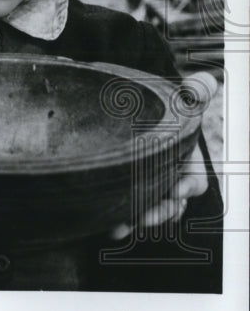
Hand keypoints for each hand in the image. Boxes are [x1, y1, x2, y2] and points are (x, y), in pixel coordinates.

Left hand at [110, 72, 216, 239]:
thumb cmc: (155, 103)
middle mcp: (167, 177)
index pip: (194, 182)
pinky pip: (124, 209)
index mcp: (184, 161)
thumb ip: (194, 90)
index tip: (177, 190)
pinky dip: (118, 218)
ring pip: (148, 211)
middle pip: (171, 204)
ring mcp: (145, 184)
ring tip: (120, 226)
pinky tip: (106, 225)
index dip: (188, 187)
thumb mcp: (176, 97)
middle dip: (161, 212)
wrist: (123, 105)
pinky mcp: (123, 187)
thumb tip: (204, 83)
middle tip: (146, 217)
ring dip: (136, 219)